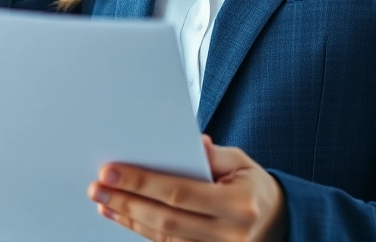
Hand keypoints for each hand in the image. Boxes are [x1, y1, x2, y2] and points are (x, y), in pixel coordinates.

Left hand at [88, 135, 285, 241]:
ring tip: (104, 204)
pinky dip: (143, 232)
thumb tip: (190, 143)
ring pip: (164, 238)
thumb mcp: (241, 163)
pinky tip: (124, 218)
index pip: (180, 192)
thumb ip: (213, 155)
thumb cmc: (253, 187)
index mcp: (239, 204)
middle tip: (96, 189)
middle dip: (126, 202)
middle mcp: (230, 234)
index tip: (110, 171)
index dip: (141, 182)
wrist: (279, 224)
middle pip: (166, 219)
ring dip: (129, 219)